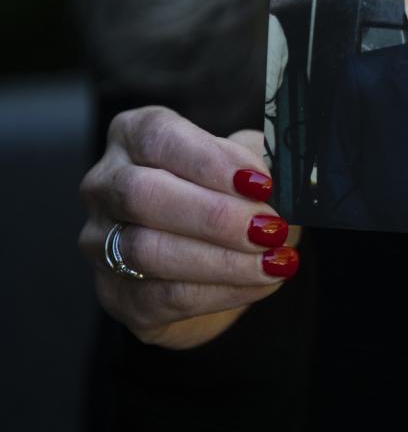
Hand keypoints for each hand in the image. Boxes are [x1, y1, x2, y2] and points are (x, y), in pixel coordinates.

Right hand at [78, 106, 300, 349]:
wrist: (226, 262)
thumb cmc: (237, 199)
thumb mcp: (254, 168)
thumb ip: (264, 162)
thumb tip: (282, 173)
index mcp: (134, 136)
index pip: (157, 137)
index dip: (209, 160)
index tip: (260, 182)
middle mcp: (105, 186)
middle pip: (142, 195)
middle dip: (214, 215)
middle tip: (270, 229)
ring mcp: (100, 243)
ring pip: (149, 251)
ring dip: (222, 259)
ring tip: (274, 260)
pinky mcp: (118, 295)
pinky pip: (164, 296)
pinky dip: (222, 291)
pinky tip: (261, 282)